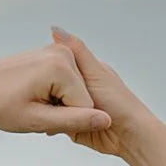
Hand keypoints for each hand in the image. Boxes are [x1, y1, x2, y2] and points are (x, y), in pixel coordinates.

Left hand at [0, 44, 109, 141]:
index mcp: (60, 66)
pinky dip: (53, 94)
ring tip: (30, 101)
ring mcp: (57, 50)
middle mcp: (61, 53)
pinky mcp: (52, 53)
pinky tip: (31, 94)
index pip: (86, 106)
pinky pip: (65, 83)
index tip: (39, 117)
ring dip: (57, 103)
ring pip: (75, 91)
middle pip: (82, 96)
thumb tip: (106, 120)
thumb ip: (73, 120)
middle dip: (62, 110)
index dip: (66, 121)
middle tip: (32, 108)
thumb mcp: (36, 120)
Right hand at [46, 25, 153, 160]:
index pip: (59, 64)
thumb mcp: (93, 72)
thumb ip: (76, 51)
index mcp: (86, 72)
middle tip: (36, 92)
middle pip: (53, 85)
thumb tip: (55, 28)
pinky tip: (45, 122)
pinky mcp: (75, 125)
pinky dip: (51, 122)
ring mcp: (77, 107)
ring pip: (53, 104)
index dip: (46, 66)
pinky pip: (56, 122)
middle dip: (44, 90)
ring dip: (46, 108)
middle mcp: (81, 88)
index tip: (36, 70)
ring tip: (39, 108)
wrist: (129, 136)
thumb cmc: (118, 103)